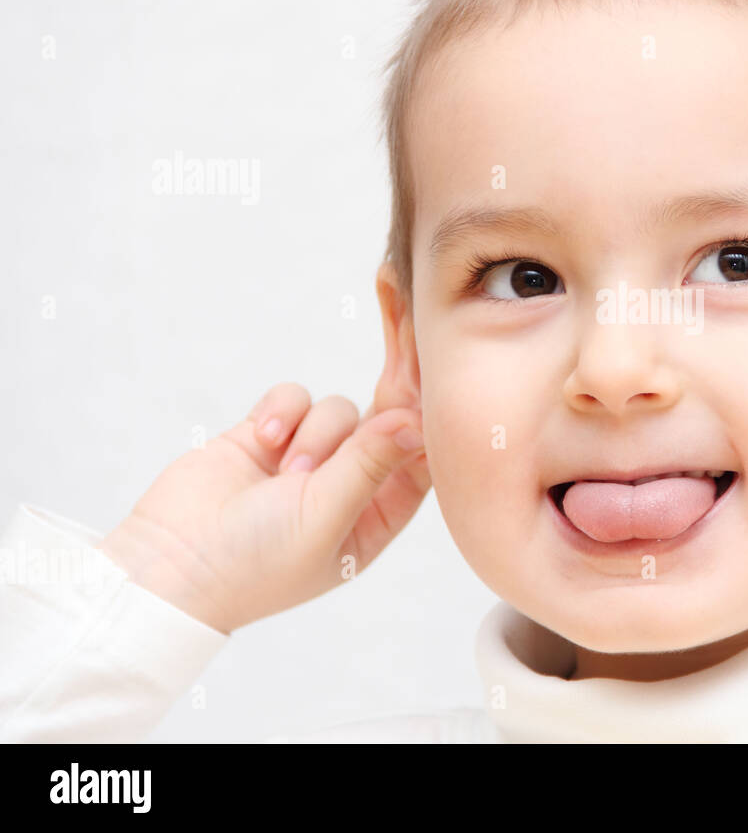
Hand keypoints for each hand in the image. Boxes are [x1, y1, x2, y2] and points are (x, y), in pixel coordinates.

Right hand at [97, 383, 430, 633]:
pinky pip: (295, 397)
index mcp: (377, 516)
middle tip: (406, 326)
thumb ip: (368, 465)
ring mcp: (309, 458)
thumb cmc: (253, 562)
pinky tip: (261, 442)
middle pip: (388, 418)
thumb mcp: (323, 517)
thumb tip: (417, 423)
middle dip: (396, 377)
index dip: (430, 414)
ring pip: (339, 408)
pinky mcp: (269, 435)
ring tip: (285, 474)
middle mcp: (350, 484)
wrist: (167, 563)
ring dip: (315, 433)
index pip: (420, 455)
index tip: (438, 369)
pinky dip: (281, 412)